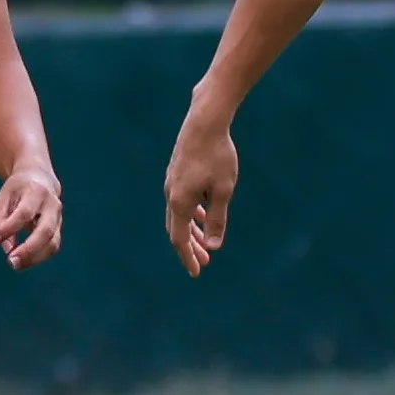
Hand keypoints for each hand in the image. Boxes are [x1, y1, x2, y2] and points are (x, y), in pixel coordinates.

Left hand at [0, 168, 61, 268]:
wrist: (40, 179)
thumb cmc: (16, 191)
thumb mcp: (2, 199)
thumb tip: (5, 247)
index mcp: (36, 192)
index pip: (24, 213)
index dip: (9, 228)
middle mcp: (51, 205)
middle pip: (46, 230)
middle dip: (29, 249)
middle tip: (11, 261)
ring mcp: (58, 218)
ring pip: (52, 243)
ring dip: (34, 258)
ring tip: (16, 264)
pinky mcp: (59, 230)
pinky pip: (52, 248)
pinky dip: (37, 257)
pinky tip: (23, 261)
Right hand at [162, 87, 240, 276]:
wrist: (204, 121)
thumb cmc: (217, 155)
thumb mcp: (223, 190)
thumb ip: (217, 218)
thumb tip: (214, 245)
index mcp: (180, 202)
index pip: (179, 239)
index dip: (188, 257)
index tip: (197, 273)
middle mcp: (170, 194)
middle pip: (176, 229)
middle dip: (190, 247)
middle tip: (204, 263)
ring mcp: (171, 182)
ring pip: (178, 214)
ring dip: (191, 230)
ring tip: (205, 242)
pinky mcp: (176, 173)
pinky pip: (180, 201)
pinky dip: (191, 213)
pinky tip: (203, 214)